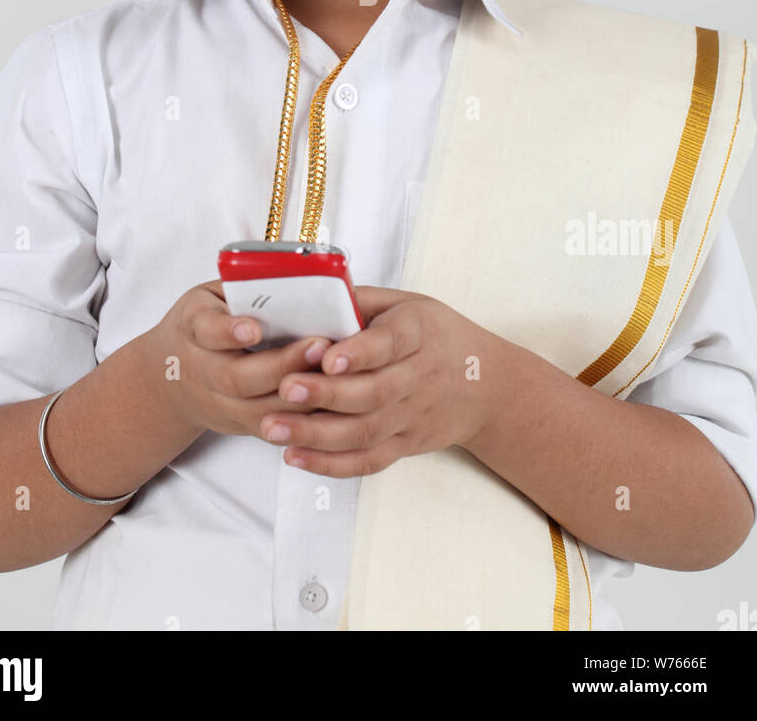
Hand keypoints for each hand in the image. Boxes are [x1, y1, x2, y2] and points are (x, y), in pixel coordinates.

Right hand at [144, 280, 334, 439]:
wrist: (168, 376)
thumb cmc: (202, 323)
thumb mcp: (209, 298)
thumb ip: (240, 290)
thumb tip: (293, 274)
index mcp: (192, 328)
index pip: (204, 328)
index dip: (228, 331)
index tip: (253, 327)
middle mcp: (201, 371)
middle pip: (237, 377)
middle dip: (281, 365)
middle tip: (319, 345)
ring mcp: (218, 404)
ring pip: (258, 410)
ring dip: (298, 396)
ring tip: (332, 374)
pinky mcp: (238, 425)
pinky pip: (271, 429)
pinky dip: (300, 421)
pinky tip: (329, 404)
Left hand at [257, 285, 507, 477]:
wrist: (487, 385)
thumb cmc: (435, 335)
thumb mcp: (407, 304)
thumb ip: (361, 302)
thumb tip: (307, 295)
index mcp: (418, 332)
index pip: (390, 343)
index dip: (359, 352)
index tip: (326, 357)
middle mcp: (418, 378)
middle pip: (372, 393)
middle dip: (324, 394)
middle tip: (283, 389)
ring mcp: (412, 416)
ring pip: (365, 432)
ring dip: (316, 434)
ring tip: (273, 427)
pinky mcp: (405, 445)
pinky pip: (368, 460)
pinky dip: (331, 464)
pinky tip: (295, 456)